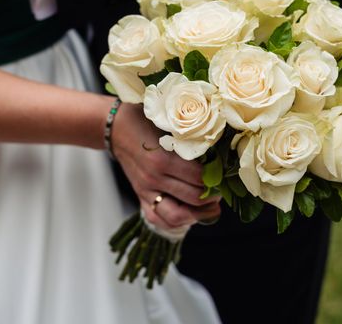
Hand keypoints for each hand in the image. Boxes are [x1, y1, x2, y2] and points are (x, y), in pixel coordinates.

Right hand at [111, 103, 220, 229]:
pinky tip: (190, 213)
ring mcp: (145, 191)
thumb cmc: (144, 119)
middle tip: (221, 189)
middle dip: (213, 196)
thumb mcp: (169, 123)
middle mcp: (153, 178)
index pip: (200, 178)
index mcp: (162, 158)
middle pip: (193, 198)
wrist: (115, 126)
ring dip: (198, 215)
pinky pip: (159, 219)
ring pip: (177, 216)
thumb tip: (221, 147)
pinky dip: (177, 221)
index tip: (226, 173)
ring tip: (210, 206)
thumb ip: (191, 136)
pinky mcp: (140, 197)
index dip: (217, 178)